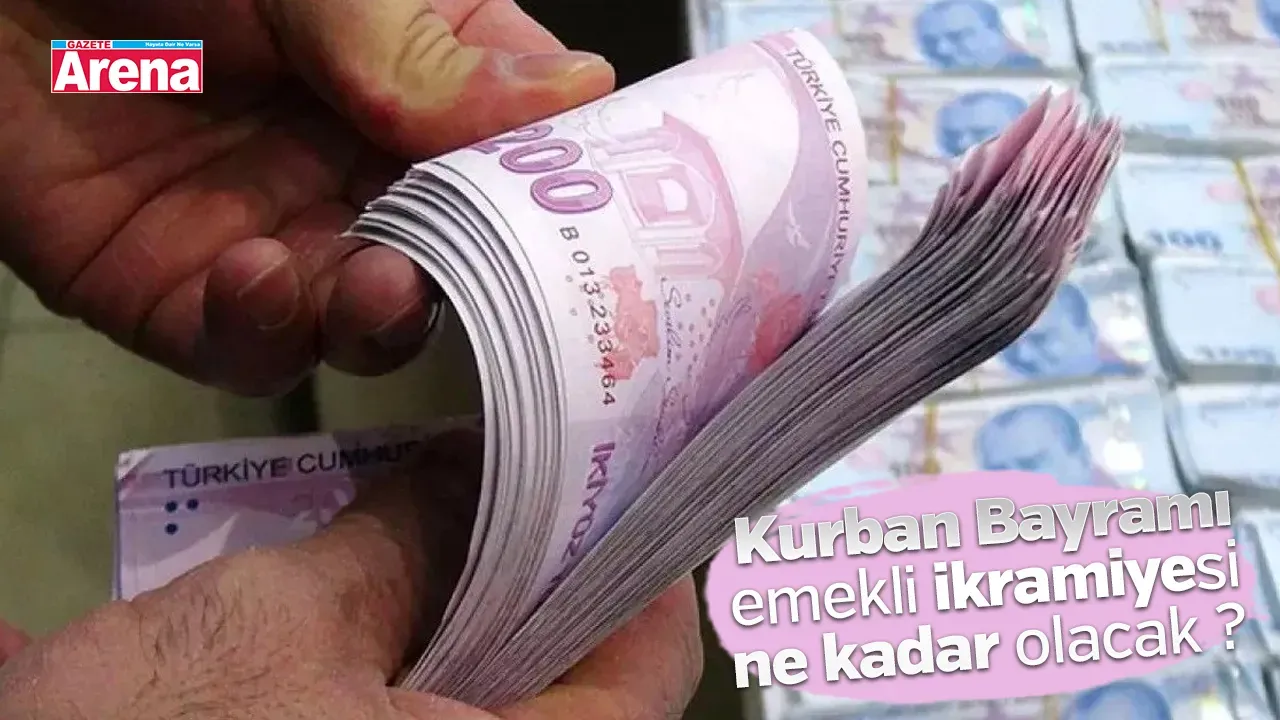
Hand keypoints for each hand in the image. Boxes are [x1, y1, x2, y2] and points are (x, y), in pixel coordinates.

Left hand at [0, 0, 613, 394]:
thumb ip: (425, 48)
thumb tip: (581, 90)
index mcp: (417, 78)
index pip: (524, 149)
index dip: (567, 195)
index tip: (602, 227)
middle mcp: (361, 167)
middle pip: (459, 257)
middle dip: (478, 280)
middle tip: (483, 271)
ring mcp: (279, 235)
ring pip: (366, 323)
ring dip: (381, 318)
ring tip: (378, 284)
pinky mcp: (183, 294)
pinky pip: (248, 345)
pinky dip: (264, 329)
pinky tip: (255, 272)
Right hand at [0, 431, 703, 718]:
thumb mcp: (288, 620)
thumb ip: (403, 539)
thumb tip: (472, 470)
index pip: (650, 662)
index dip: (635, 561)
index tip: (611, 481)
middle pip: (582, 685)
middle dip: (549, 581)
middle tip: (527, 479)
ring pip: (505, 710)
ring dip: (483, 622)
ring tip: (455, 520)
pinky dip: (424, 673)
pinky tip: (390, 600)